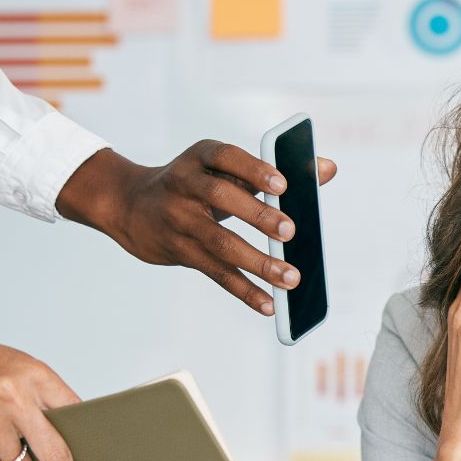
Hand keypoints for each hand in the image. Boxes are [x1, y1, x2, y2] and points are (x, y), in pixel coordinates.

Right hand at [56, 142, 337, 315]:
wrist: (131, 205)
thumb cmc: (198, 184)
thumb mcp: (225, 169)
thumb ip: (276, 170)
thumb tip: (328, 168)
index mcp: (201, 157)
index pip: (225, 156)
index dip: (253, 169)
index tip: (282, 184)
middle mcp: (184, 185)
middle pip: (221, 197)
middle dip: (258, 215)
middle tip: (290, 230)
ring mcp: (179, 220)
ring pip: (220, 242)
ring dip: (257, 262)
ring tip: (291, 278)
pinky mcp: (179, 251)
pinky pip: (215, 273)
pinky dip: (244, 290)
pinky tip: (269, 304)